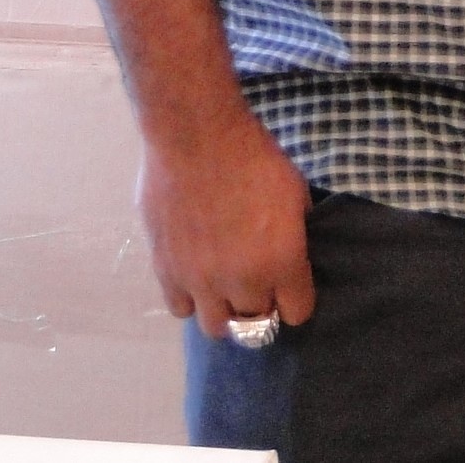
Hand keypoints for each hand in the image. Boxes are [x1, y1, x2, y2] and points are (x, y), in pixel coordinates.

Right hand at [138, 109, 315, 337]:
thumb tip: (295, 249)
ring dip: (225, 310)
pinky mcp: (166, 272)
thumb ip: (296, 229)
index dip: (297, 300)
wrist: (198, 137)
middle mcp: (242, 282)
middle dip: (262, 305)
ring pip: (217, 327)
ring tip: (225, 286)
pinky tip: (196, 277)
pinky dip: (191, 299)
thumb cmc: (254, 155)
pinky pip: (180, 309)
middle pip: (257, 324)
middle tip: (258, 281)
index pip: (298, 312)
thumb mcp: (295, 189)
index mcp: (282, 261)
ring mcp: (200, 281)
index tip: (292, 287)